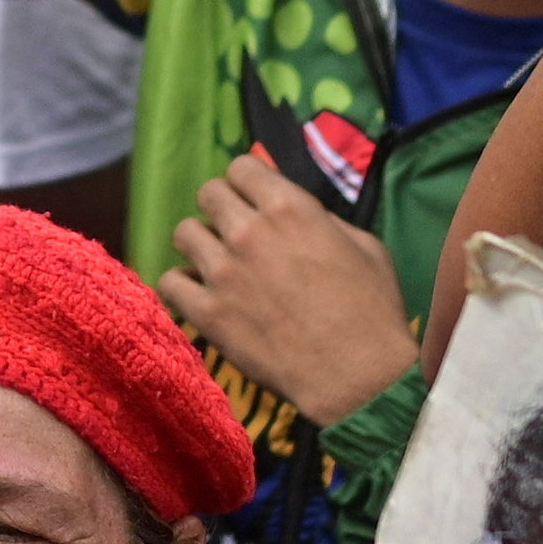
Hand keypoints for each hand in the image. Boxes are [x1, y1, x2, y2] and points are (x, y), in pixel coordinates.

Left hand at [158, 147, 417, 423]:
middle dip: (221, 208)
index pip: (241, 166)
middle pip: (208, 193)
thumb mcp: (365, 246)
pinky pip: (169, 282)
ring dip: (200, 244)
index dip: (246, 182)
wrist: (358, 377)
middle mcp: (250, 231)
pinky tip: (200, 295)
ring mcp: (224, 272)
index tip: (252, 201)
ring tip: (216, 264)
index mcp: (291, 208)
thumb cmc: (373, 312)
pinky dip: (181, 286)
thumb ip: (323, 220)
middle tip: (234, 232)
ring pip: (184, 232)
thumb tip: (297, 213)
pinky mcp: (208, 313)